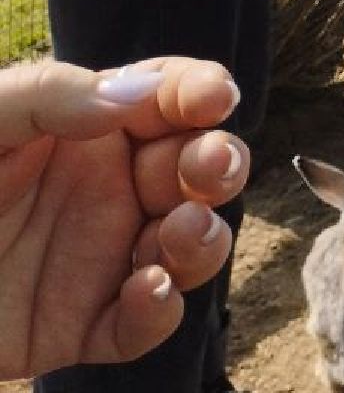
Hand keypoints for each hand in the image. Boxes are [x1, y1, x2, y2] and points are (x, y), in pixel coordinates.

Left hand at [0, 57, 250, 380]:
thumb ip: (49, 97)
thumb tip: (138, 92)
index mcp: (81, 130)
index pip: (162, 100)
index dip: (198, 92)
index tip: (211, 97)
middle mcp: (101, 191)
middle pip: (191, 171)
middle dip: (218, 163)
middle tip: (212, 166)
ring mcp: (95, 260)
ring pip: (184, 248)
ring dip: (203, 238)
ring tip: (184, 232)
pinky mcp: (76, 328)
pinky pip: (138, 324)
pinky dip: (157, 311)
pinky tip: (145, 289)